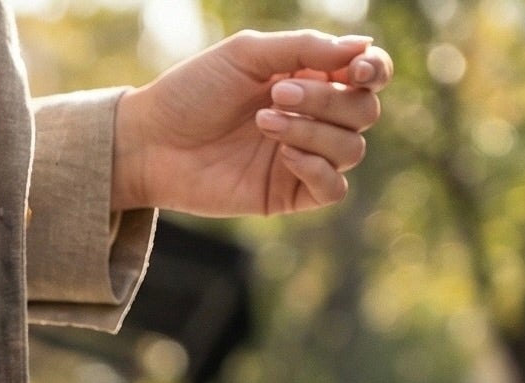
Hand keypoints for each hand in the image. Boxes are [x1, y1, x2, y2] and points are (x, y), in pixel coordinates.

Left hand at [112, 30, 390, 216]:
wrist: (149, 142)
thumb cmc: (192, 92)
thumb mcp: (248, 55)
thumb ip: (305, 48)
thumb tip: (363, 46)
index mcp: (311, 78)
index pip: (369, 76)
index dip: (376, 70)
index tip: (358, 68)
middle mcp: (313, 119)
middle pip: (363, 112)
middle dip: (327, 100)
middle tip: (276, 95)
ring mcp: (301, 159)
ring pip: (351, 148)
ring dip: (313, 130)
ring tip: (263, 121)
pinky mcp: (284, 195)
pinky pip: (332, 189)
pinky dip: (317, 168)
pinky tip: (282, 154)